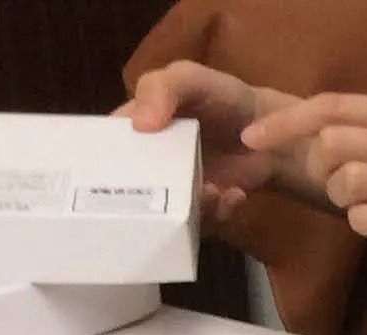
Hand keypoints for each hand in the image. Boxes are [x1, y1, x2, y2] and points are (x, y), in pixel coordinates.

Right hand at [120, 59, 299, 222]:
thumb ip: (162, 89)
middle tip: (169, 191)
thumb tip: (138, 125)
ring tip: (212, 191)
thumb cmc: (221, 98)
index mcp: (132, 132)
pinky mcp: (205, 210)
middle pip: (131, 194)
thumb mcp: (189, 79)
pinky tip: (234, 194)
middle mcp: (149, 167)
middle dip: (145, 200)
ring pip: (169, 216)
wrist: (267, 128)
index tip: (110, 177)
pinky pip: (203, 224)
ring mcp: (178, 191)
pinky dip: (218, 213)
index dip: (99, 168)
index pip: (102, 155)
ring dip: (189, 208)